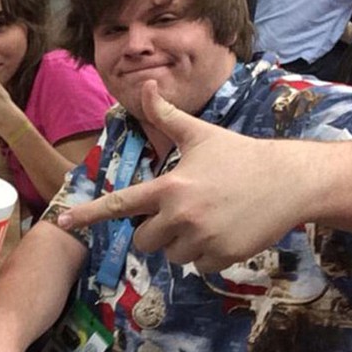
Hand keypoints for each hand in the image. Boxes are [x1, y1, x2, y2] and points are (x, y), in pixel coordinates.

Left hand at [58, 80, 308, 272]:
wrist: (288, 180)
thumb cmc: (238, 155)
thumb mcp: (199, 134)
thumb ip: (164, 115)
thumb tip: (144, 84)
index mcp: (169, 186)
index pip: (121, 204)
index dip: (89, 214)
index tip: (63, 223)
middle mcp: (181, 215)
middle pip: (144, 241)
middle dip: (154, 232)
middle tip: (180, 212)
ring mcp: (203, 239)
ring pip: (171, 256)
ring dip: (181, 243)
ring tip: (207, 219)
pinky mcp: (224, 257)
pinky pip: (198, 267)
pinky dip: (205, 255)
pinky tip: (224, 232)